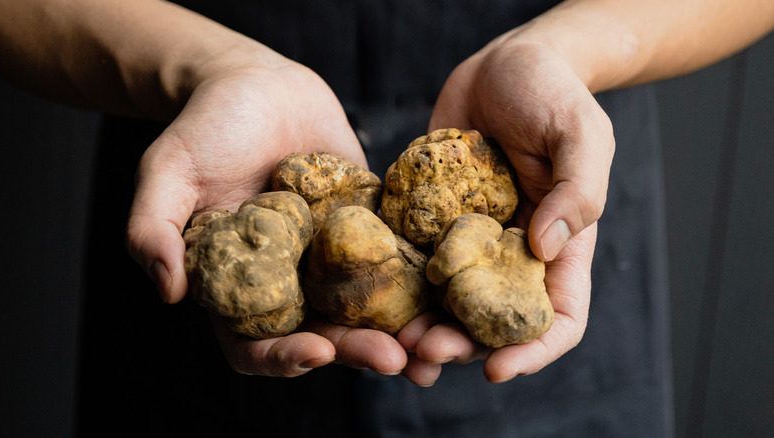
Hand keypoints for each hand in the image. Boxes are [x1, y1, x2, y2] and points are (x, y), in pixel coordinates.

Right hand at [125, 55, 406, 376]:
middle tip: (394, 359)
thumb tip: (167, 291)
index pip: (255, 342)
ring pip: (367, 307)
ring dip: (400, 331)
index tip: (315, 352)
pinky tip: (449, 292)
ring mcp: (332, 257)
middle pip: (324, 333)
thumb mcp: (166, 172)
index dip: (283, 357)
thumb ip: (155, 229)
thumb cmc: (204, 127)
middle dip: (358, 351)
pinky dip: (422, 279)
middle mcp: (289, 281)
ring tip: (433, 347)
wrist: (257, 85)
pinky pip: (397, 257)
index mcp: (239, 285)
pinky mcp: (368, 227)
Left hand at [399, 38, 611, 384]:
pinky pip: (411, 258)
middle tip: (423, 352)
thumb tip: (545, 248)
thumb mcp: (580, 133)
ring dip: (421, 326)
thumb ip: (577, 190)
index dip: (532, 351)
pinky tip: (370, 295)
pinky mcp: (430, 217)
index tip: (496, 369)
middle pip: (492, 321)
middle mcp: (511, 251)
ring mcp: (468, 238)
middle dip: (460, 345)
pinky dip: (395, 285)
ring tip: (391, 338)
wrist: (503, 63)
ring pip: (446, 301)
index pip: (558, 317)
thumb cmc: (553, 91)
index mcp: (558, 245)